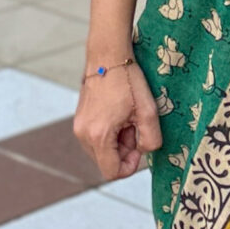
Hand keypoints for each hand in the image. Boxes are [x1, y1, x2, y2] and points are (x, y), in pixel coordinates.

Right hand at [74, 58, 161, 182]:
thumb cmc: (128, 81)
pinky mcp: (79, 120)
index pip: (111, 172)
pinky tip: (118, 115)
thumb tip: (143, 151)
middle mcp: (83, 134)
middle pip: (106, 162)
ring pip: (101, 151)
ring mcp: (78, 127)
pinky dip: (109, 134)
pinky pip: (95, 139)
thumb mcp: (148, 111)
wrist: (107, 56)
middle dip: (124, 151)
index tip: (139, 147)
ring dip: (117, 142)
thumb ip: (151, 140)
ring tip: (127, 119)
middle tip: (135, 127)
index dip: (129, 166)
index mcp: (99, 135)